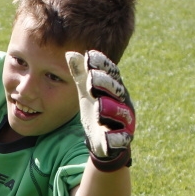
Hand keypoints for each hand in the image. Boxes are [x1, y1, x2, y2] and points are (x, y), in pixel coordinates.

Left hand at [65, 50, 134, 171]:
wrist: (104, 142)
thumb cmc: (97, 112)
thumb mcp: (86, 93)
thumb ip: (81, 76)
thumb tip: (70, 53)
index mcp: (115, 89)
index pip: (110, 73)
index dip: (101, 65)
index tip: (89, 57)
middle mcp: (123, 102)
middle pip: (116, 91)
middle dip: (105, 84)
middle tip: (91, 79)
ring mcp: (124, 121)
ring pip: (121, 114)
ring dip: (110, 109)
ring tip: (98, 107)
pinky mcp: (122, 140)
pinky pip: (120, 139)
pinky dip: (114, 139)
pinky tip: (107, 138)